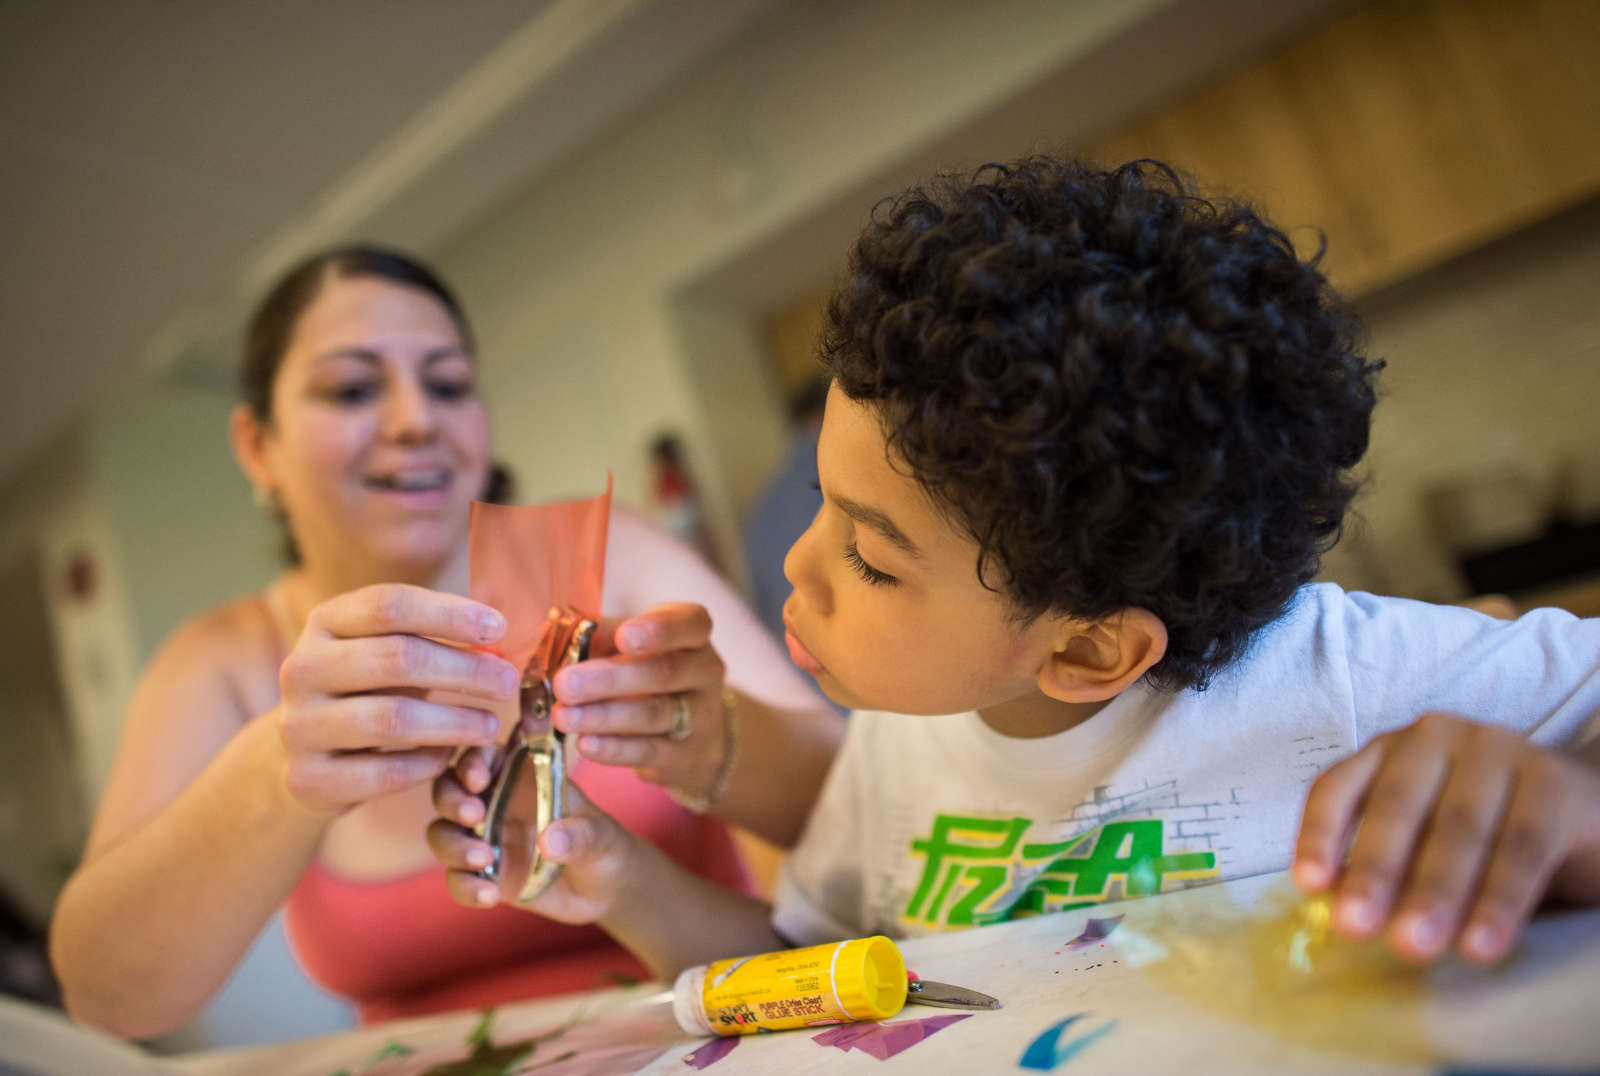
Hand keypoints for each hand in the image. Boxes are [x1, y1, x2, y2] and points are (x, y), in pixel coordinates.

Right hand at [273, 583, 518, 814]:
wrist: (304, 753)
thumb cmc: (366, 689)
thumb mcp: (388, 650)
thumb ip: (434, 639)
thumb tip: (498, 644)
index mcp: (325, 623)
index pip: (390, 605)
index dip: (450, 614)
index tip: (500, 628)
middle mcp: (303, 668)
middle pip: (397, 658)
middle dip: (464, 670)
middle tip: (506, 683)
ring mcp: (300, 725)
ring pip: (392, 719)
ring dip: (454, 723)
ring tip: (490, 726)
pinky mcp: (309, 778)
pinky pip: (385, 772)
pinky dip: (427, 765)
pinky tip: (448, 757)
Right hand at [428, 774, 639, 922]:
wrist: (605, 889)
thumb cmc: (603, 842)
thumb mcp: (601, 835)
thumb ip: (580, 833)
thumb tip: (550, 842)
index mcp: (519, 775)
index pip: (482, 755)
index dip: (472, 761)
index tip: (480, 778)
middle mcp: (494, 801)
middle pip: (448, 789)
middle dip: (451, 800)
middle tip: (474, 815)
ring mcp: (484, 838)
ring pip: (443, 833)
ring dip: (454, 845)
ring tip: (484, 859)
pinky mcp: (482, 875)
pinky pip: (457, 879)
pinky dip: (465, 886)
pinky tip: (490, 895)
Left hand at [549, 603, 732, 801]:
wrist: (695, 736)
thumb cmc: (650, 677)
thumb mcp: (634, 649)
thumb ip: (602, 638)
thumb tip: (558, 637)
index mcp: (692, 636)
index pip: (691, 623)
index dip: (659, 629)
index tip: (623, 636)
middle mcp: (705, 672)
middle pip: (665, 671)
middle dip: (611, 678)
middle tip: (566, 683)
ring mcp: (700, 716)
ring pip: (655, 714)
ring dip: (604, 716)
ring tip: (564, 717)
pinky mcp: (687, 756)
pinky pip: (650, 751)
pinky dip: (615, 749)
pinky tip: (586, 744)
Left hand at [1294, 712, 1599, 963]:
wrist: (1580, 812)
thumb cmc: (1482, 832)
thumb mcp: (1421, 843)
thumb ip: (1382, 864)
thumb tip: (1331, 904)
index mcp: (1388, 750)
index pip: (1338, 788)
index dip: (1320, 834)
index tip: (1308, 884)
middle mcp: (1436, 737)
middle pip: (1396, 807)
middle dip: (1374, 871)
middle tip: (1356, 928)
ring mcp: (1497, 750)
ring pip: (1458, 826)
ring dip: (1434, 892)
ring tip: (1414, 946)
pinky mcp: (1553, 782)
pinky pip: (1522, 846)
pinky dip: (1499, 899)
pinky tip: (1481, 944)